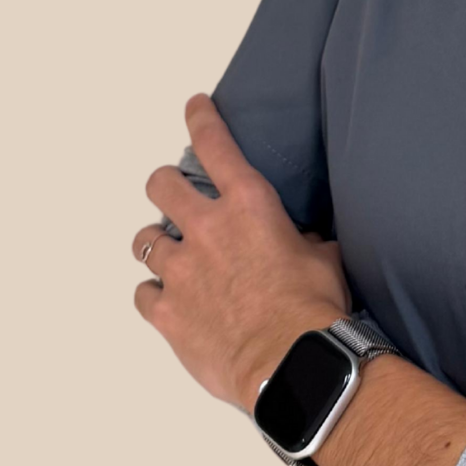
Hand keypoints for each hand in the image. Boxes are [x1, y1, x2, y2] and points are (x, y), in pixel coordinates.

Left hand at [133, 93, 350, 411]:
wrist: (291, 360)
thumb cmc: (314, 305)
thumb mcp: (324, 257)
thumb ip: (305, 241)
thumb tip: (305, 243)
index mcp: (248, 205)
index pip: (215, 144)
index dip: (201, 118)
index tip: (194, 105)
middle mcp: (206, 228)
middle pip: (161, 184)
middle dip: (165, 184)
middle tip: (174, 195)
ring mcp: (179, 270)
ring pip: (143, 239)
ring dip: (155, 242)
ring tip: (168, 253)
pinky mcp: (165, 312)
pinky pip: (142, 294)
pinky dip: (152, 294)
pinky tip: (166, 301)